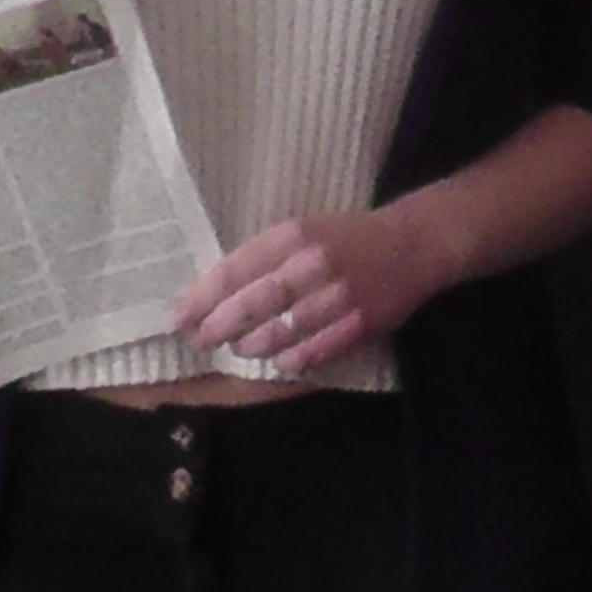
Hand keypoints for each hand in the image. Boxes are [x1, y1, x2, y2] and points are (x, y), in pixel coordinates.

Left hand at [178, 205, 448, 374]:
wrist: (413, 245)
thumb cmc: (346, 238)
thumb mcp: (304, 231)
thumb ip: (264, 258)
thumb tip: (211, 294)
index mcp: (295, 234)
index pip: (238, 268)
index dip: (203, 296)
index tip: (178, 316)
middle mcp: (315, 263)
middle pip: (255, 301)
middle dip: (220, 325)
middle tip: (200, 340)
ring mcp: (340, 295)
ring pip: (283, 330)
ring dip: (253, 344)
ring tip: (240, 348)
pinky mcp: (361, 323)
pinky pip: (316, 349)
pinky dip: (292, 358)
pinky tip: (279, 361)